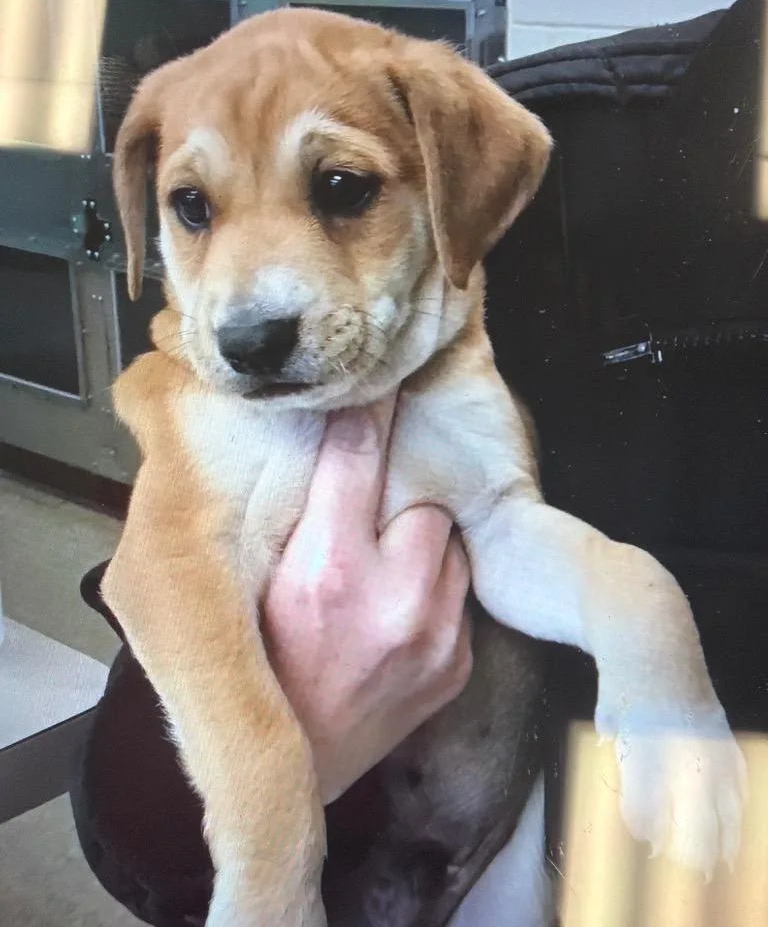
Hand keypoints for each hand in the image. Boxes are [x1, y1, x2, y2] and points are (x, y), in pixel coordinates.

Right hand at [264, 395, 472, 803]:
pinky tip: (400, 615)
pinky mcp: (459, 664)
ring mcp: (436, 635)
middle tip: (371, 526)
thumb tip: (327, 438)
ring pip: (449, 545)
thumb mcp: (262, 581)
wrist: (299, 763)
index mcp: (327, 571)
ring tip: (386, 574)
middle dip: (399, 504)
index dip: (368, 412)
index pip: (356, 456)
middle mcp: (393, 598)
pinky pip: (459, 595)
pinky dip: (435, 594)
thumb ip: (300, 513)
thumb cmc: (266, 663)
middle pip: (422, 499)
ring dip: (423, 548)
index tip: (382, 381)